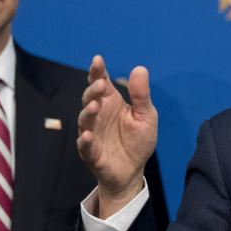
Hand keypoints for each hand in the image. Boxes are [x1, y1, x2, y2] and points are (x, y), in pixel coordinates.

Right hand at [77, 55, 157, 217]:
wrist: (133, 170)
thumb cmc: (138, 140)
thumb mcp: (146, 116)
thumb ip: (141, 95)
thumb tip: (140, 69)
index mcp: (111, 102)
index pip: (101, 83)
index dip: (97, 71)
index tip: (97, 60)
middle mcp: (98, 115)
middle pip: (90, 98)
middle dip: (93, 90)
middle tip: (100, 84)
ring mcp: (92, 132)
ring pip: (84, 120)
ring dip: (88, 112)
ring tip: (95, 106)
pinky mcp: (91, 152)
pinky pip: (85, 145)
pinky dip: (85, 140)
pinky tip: (88, 135)